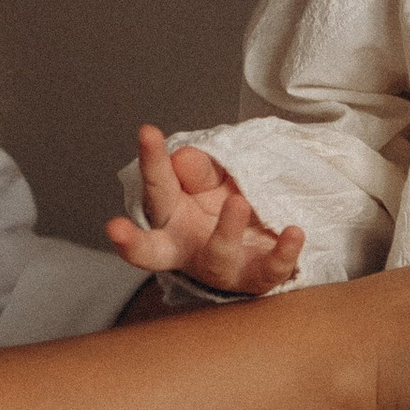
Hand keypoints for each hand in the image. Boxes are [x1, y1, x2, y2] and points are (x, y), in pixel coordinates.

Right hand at [107, 124, 305, 296]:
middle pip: (152, 251)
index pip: (157, 185)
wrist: (265, 238)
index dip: (151, 161)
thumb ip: (198, 169)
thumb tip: (181, 158)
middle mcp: (186, 247)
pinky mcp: (256, 278)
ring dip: (224, 232)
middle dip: (133, 245)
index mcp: (170, 216)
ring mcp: (221, 267)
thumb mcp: (212, 178)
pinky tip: (295, 232)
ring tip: (238, 203)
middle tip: (115, 229)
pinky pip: (268, 271)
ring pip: (216, 258)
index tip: (148, 131)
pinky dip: (283, 253)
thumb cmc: (225, 205)